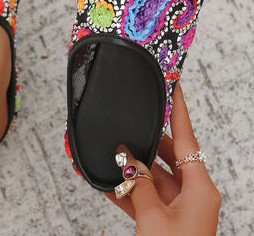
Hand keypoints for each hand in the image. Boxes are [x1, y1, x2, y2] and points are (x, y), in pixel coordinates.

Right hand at [104, 83, 221, 235]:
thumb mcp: (153, 218)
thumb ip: (138, 186)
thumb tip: (127, 161)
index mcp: (199, 189)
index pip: (187, 138)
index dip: (179, 110)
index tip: (174, 86)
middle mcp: (192, 194)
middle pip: (168, 156)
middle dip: (146, 143)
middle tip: (129, 128)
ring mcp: (179, 207)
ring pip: (153, 177)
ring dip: (132, 170)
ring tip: (112, 157)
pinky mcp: (165, 219)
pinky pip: (145, 197)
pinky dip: (128, 191)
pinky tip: (108, 183)